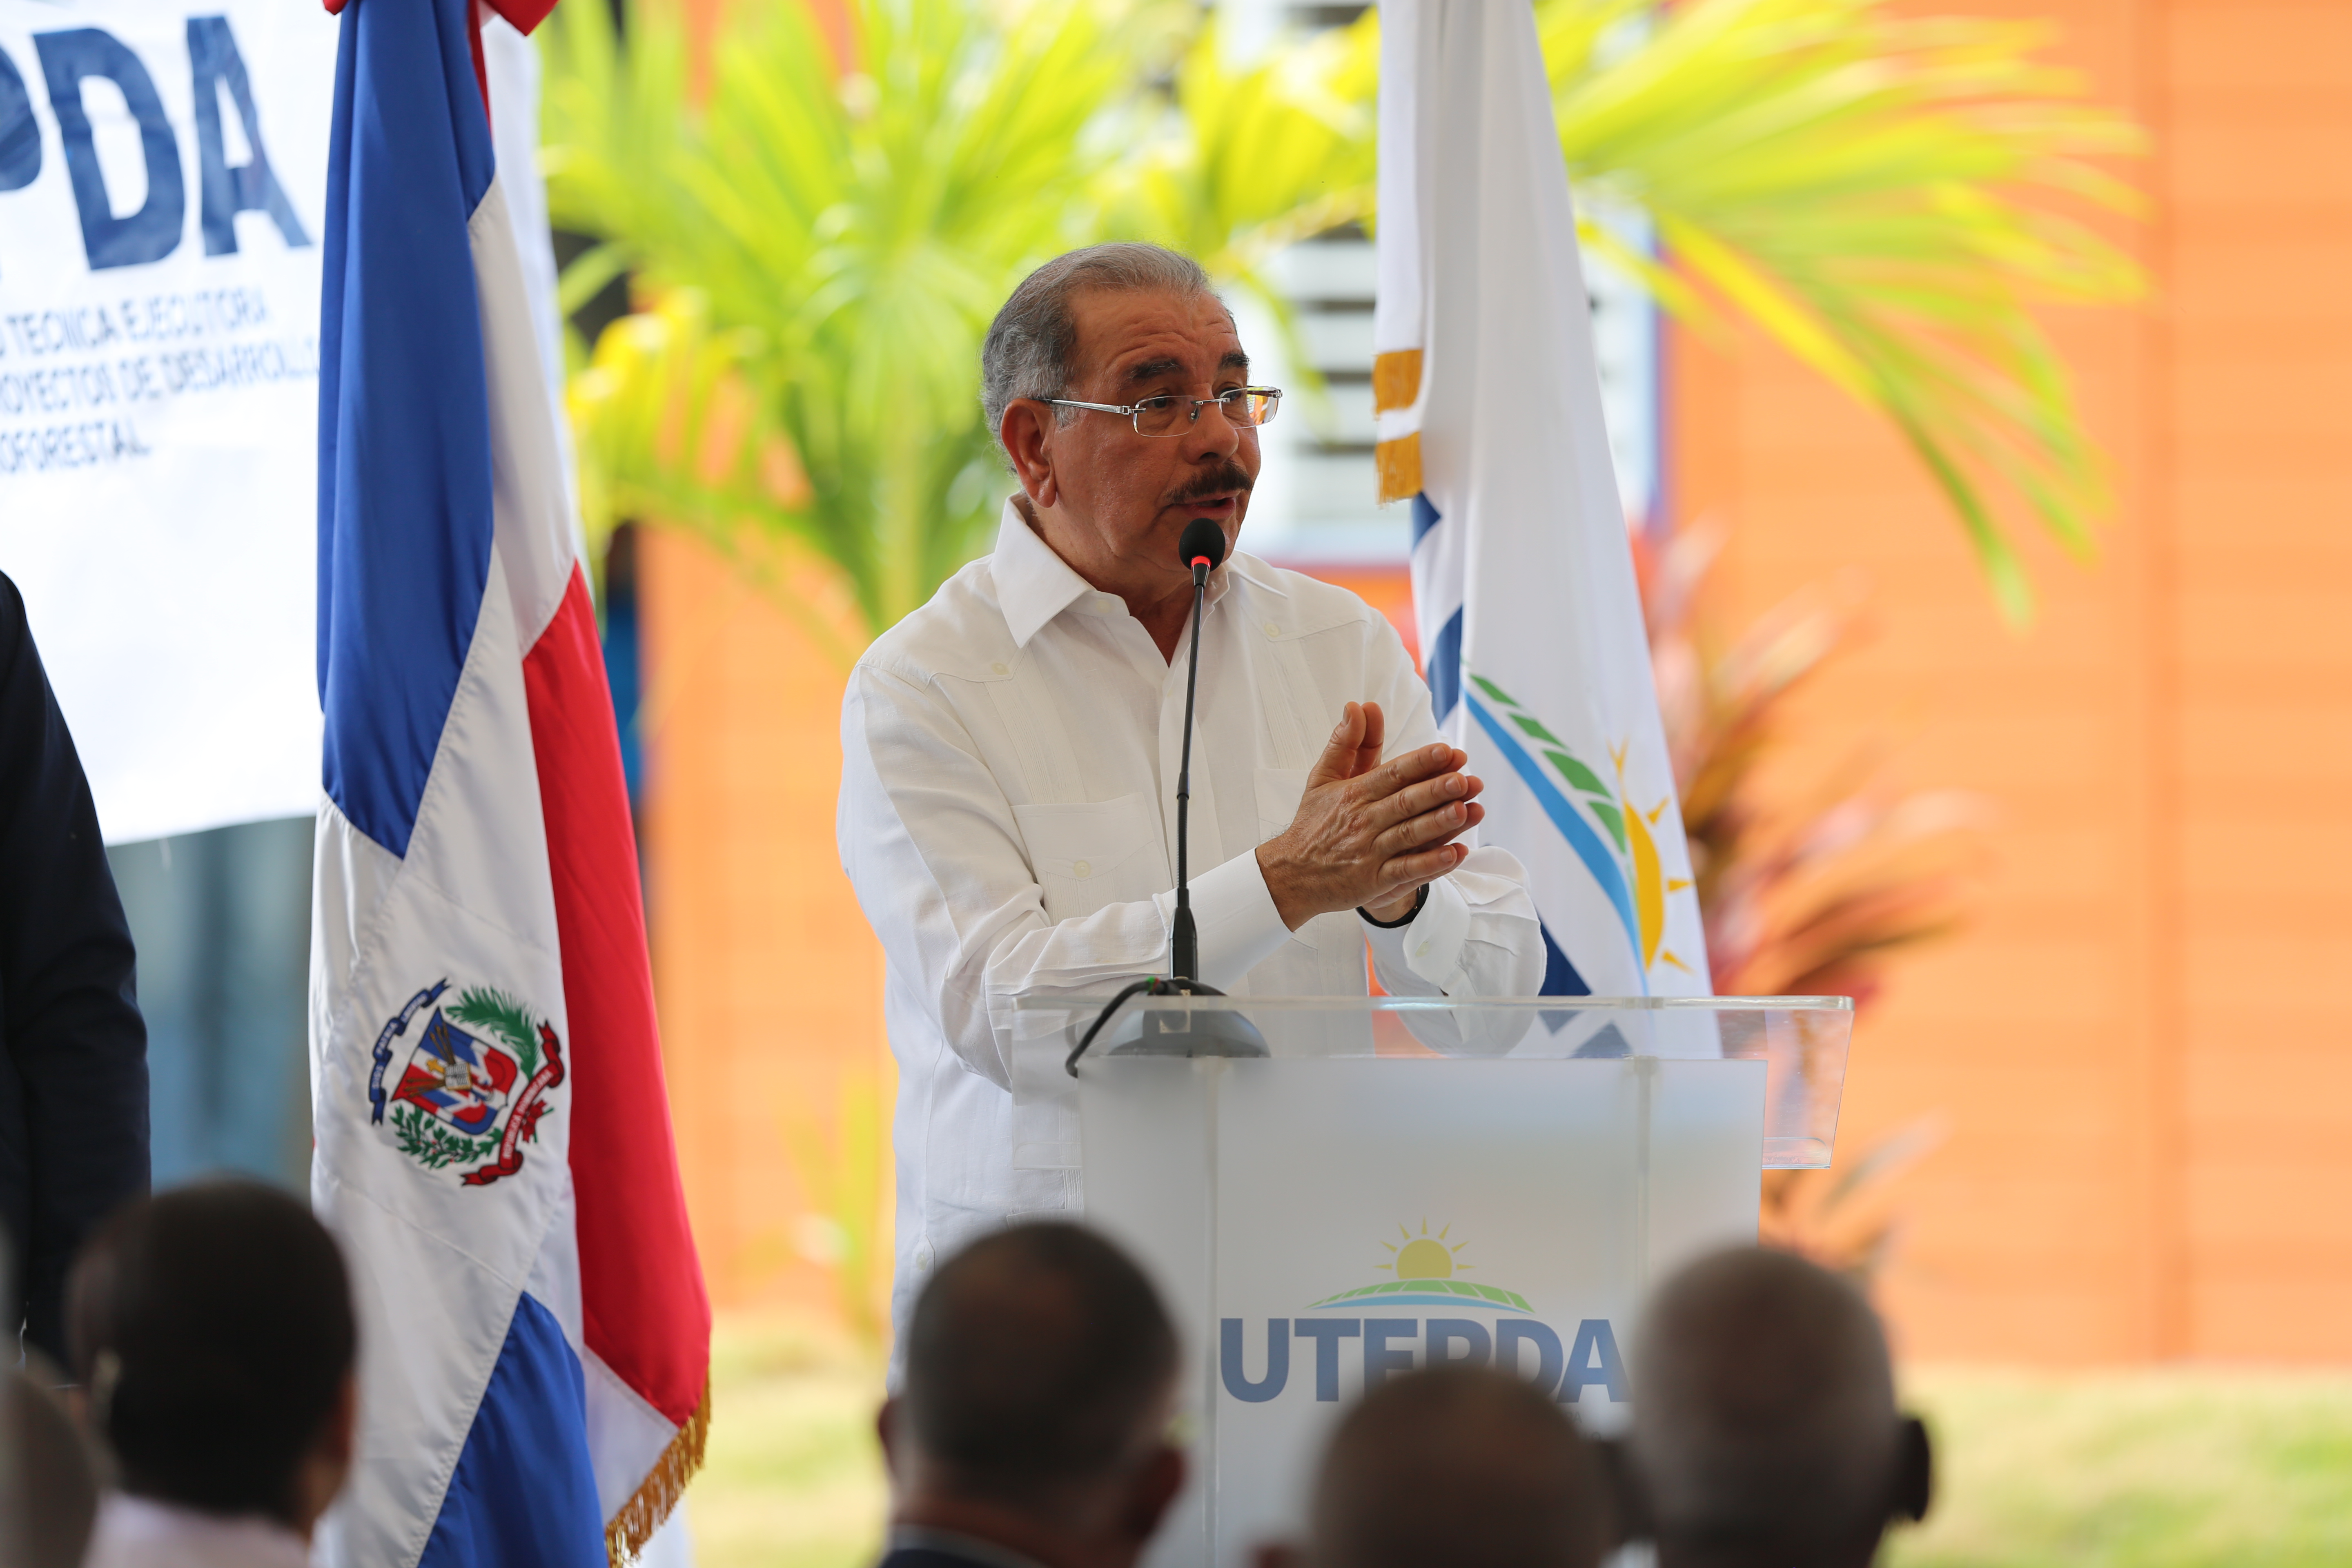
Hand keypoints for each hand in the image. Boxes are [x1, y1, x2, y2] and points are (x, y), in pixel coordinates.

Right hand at [1255, 701, 1483, 930]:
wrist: (1292, 875)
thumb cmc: (1313, 823)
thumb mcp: (1322, 778)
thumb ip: (1345, 743)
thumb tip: (1357, 706)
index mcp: (1354, 793)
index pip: (1392, 773)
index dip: (1421, 762)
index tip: (1447, 751)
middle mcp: (1364, 821)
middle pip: (1405, 802)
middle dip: (1436, 790)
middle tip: (1464, 779)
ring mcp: (1370, 852)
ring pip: (1409, 835)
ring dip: (1438, 824)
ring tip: (1465, 811)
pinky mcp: (1374, 881)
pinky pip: (1406, 871)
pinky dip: (1431, 864)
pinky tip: (1455, 854)